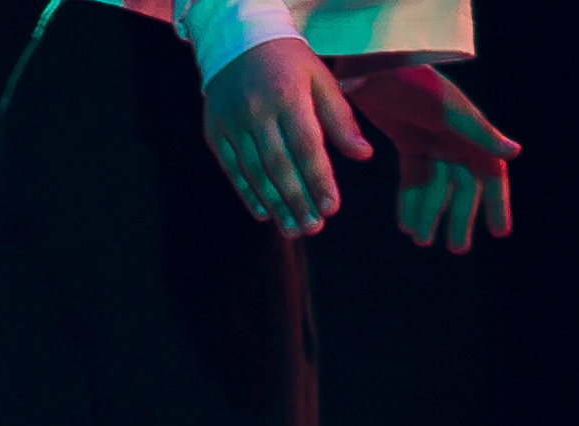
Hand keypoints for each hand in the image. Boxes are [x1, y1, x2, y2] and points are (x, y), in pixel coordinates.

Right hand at [202, 39, 377, 232]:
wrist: (238, 42)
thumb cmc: (290, 63)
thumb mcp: (321, 80)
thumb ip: (341, 118)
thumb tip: (363, 155)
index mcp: (288, 95)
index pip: (307, 145)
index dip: (319, 179)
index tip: (332, 208)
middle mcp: (257, 110)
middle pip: (279, 164)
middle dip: (297, 200)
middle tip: (313, 228)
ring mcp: (232, 122)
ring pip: (254, 172)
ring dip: (275, 204)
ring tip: (292, 229)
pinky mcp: (215, 132)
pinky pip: (232, 169)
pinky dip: (248, 194)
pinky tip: (264, 213)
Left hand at [340, 60, 518, 249]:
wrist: (379, 70)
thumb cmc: (418, 87)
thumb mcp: (450, 113)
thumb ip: (480, 134)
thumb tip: (514, 153)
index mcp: (471, 135)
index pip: (490, 176)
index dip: (496, 204)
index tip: (499, 233)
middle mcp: (455, 140)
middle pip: (462, 188)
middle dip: (459, 218)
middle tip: (456, 249)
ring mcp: (432, 141)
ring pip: (435, 187)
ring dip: (430, 213)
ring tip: (422, 241)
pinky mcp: (408, 142)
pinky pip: (413, 177)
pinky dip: (410, 200)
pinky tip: (405, 226)